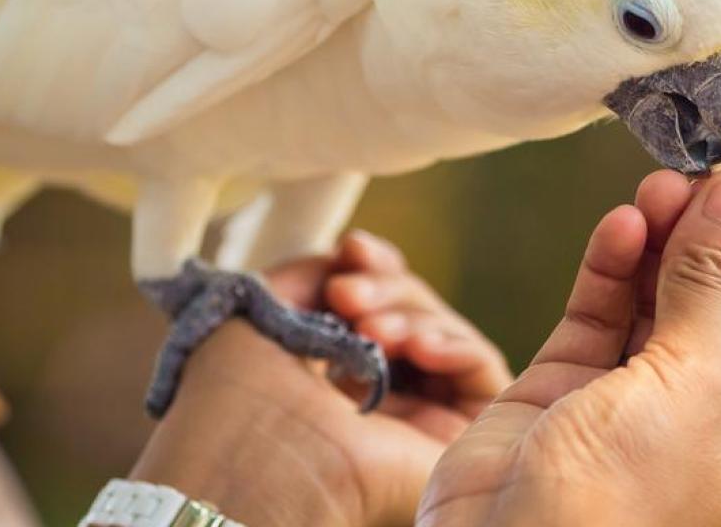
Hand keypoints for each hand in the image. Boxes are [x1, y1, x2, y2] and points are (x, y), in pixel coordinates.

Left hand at [130, 231, 512, 526]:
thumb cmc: (237, 404)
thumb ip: (311, 273)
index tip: (351, 247)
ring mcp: (422, 417)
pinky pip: (483, 369)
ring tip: (367, 330)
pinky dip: (454, 345)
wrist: (253, 473)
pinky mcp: (458, 436)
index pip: (382, 304)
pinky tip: (417, 349)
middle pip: (416, 311)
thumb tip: (349, 255)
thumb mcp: (265, 314)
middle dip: (386, 289)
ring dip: (410, 317)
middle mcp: (382, 395)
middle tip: (345, 294)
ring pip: (446, 333)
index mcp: (337, 373)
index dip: (375, 269)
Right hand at [419, 168, 720, 526]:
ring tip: (654, 188)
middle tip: (695, 179)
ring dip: (662, 246)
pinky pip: (598, 321)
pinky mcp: (562, 399)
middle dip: (716, 243)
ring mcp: (629, 412)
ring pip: (657, 308)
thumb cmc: (617, 506)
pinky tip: (621, 226)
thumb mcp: (687, 386)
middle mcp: (703, 429)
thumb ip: (709, 284)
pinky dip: (609, 271)